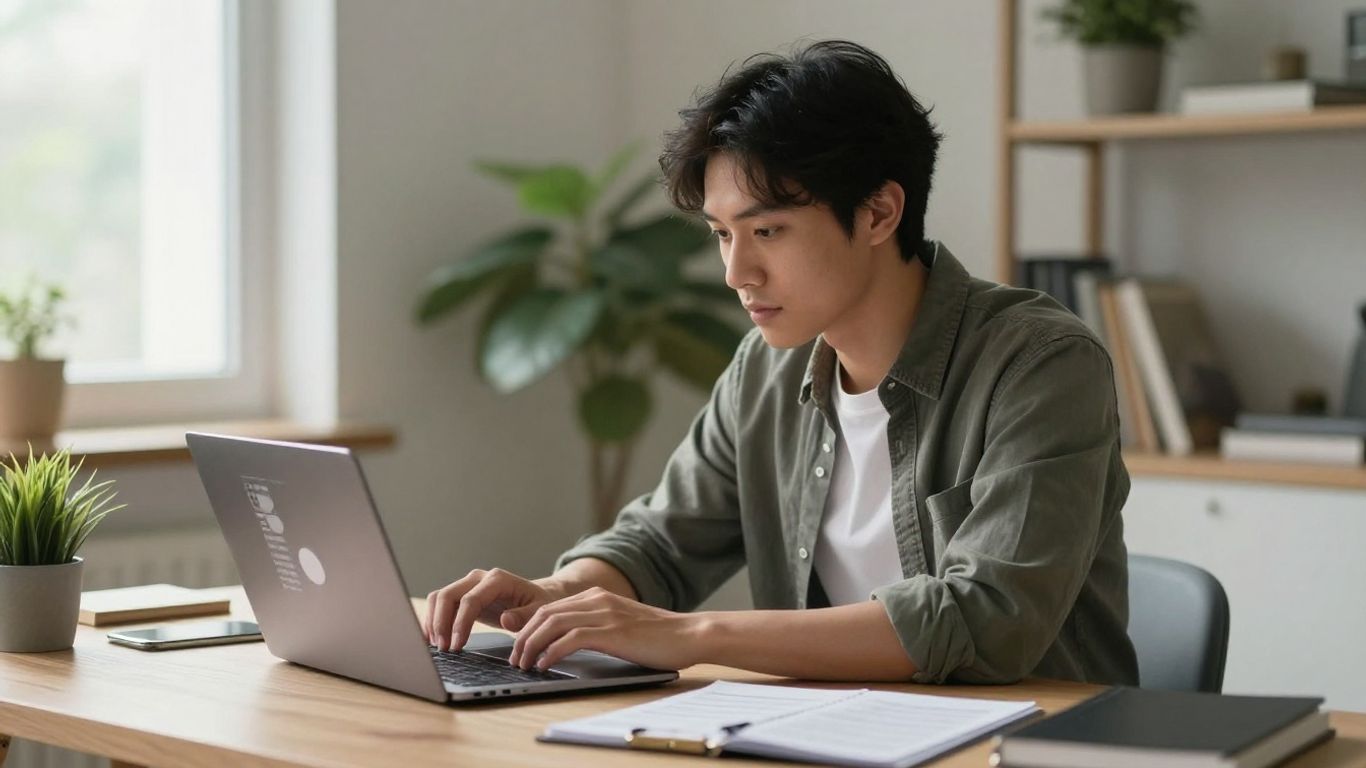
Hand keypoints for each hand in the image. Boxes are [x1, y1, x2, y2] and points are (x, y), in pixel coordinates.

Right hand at [422, 568, 561, 651]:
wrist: (535, 596)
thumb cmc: (538, 603)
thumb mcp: (539, 611)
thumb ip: (524, 616)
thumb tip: (506, 619)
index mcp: (497, 579)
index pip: (470, 599)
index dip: (460, 623)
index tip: (457, 645)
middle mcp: (479, 578)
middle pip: (447, 595)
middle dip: (441, 623)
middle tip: (443, 649)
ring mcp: (468, 584)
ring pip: (439, 598)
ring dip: (433, 622)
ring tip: (438, 646)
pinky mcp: (461, 595)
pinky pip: (440, 604)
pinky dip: (433, 620)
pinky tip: (433, 639)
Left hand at [508, 587, 703, 671]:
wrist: (690, 634)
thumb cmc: (660, 637)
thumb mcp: (622, 625)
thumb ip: (598, 626)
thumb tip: (571, 643)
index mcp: (598, 596)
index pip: (550, 607)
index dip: (529, 627)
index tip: (521, 647)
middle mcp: (597, 600)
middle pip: (545, 613)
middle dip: (524, 637)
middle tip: (516, 659)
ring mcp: (604, 614)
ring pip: (552, 624)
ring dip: (532, 645)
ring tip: (524, 664)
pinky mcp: (612, 632)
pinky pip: (570, 639)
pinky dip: (552, 652)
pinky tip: (545, 665)